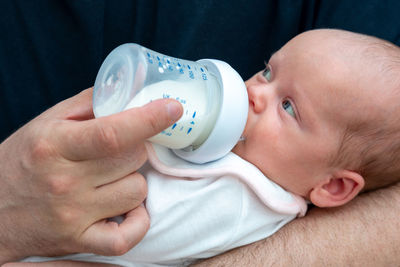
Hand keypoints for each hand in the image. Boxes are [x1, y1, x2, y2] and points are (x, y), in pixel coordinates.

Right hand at [0, 88, 181, 263]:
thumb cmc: (22, 162)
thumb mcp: (45, 124)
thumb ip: (87, 105)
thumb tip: (129, 92)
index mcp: (54, 146)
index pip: (112, 133)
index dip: (149, 119)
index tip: (173, 108)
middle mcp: (64, 182)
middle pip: (133, 159)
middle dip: (137, 148)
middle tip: (119, 150)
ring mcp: (73, 215)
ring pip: (137, 191)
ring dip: (134, 180)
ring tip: (112, 179)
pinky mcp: (79, 241)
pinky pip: (127, 236)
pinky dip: (136, 221)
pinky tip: (125, 209)